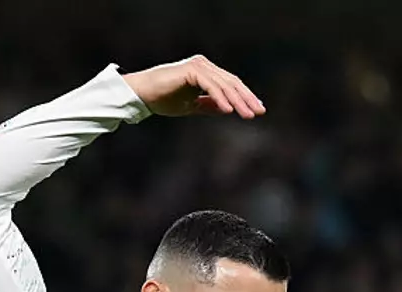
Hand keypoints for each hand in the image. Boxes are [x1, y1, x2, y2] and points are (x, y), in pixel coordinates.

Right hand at [123, 55, 264, 118]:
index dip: (245, 97)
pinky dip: (220, 98)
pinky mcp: (191, 70)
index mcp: (206, 72)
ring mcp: (198, 66)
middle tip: (259, 112)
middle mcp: (204, 66)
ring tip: (247, 115)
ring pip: (224, 84)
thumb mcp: (192, 106)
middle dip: (246, 98)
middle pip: (231, 82)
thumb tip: (228, 110)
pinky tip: (229, 110)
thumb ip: (209, 106)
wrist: (142, 94)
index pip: (231, 84)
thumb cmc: (163, 99)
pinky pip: (210, 85)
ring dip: (237, 101)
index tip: (258, 110)